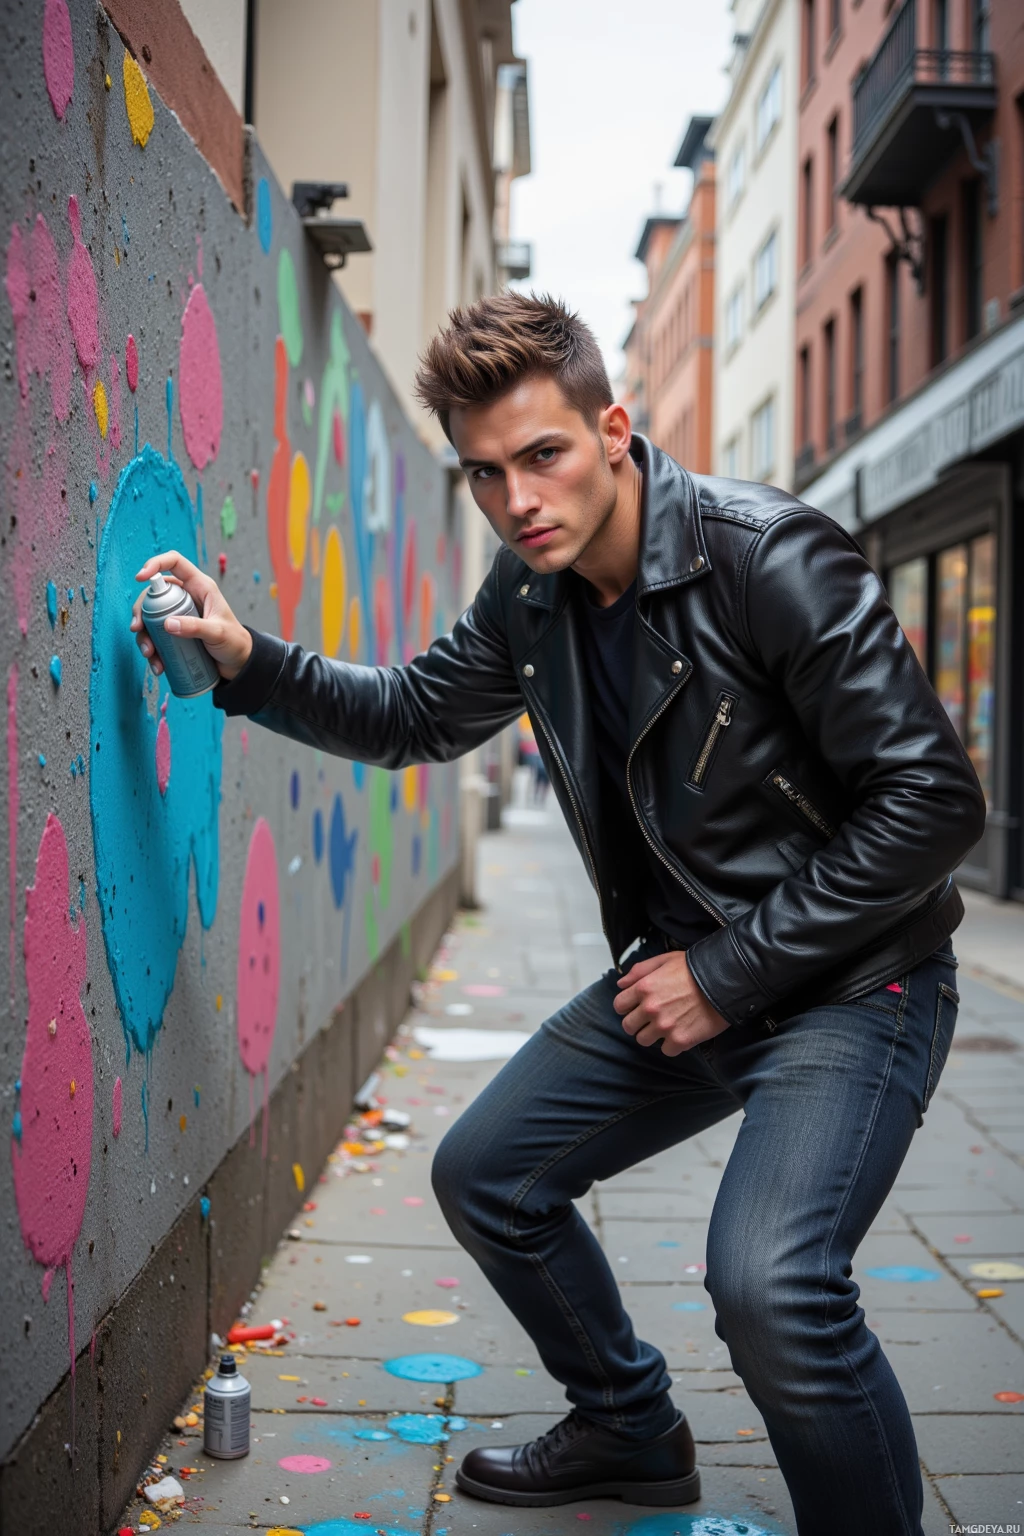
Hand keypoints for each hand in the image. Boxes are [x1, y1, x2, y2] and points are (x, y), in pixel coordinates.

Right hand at [130, 550, 253, 681]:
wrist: (237, 663)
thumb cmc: (234, 642)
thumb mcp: (218, 633)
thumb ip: (196, 627)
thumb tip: (167, 624)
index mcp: (199, 586)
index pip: (175, 562)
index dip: (155, 563)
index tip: (140, 577)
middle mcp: (186, 597)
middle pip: (154, 593)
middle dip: (141, 610)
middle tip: (137, 628)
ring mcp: (178, 614)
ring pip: (150, 617)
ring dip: (144, 635)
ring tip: (150, 654)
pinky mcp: (175, 632)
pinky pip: (156, 635)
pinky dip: (152, 649)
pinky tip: (157, 664)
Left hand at [613, 951, 729, 1055]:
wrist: (724, 982)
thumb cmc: (696, 969)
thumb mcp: (665, 960)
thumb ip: (640, 971)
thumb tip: (621, 983)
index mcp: (644, 988)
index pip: (619, 1005)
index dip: (626, 1006)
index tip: (635, 1007)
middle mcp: (650, 1009)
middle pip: (628, 1026)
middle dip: (637, 1023)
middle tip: (650, 1019)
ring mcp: (664, 1026)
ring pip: (643, 1040)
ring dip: (652, 1035)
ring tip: (666, 1026)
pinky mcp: (680, 1040)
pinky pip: (666, 1050)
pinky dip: (672, 1044)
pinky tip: (680, 1032)